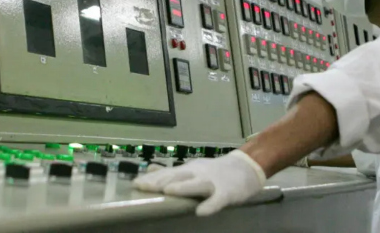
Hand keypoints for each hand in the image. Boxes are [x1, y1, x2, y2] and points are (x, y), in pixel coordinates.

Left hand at [132, 150, 266, 215]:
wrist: (245, 167)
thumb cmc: (214, 171)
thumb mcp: (191, 168)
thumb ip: (170, 171)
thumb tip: (149, 169)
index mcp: (188, 169)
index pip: (167, 173)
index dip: (151, 179)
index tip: (134, 184)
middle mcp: (197, 173)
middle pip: (178, 175)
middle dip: (160, 181)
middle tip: (143, 186)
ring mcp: (212, 182)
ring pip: (197, 184)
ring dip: (183, 187)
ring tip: (169, 192)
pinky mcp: (226, 193)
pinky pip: (217, 200)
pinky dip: (210, 206)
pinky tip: (201, 212)